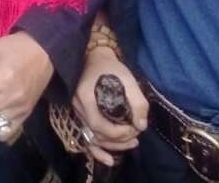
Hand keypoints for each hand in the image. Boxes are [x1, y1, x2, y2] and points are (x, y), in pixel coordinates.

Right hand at [71, 47, 147, 167]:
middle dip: (120, 140)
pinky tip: (110, 160)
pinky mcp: (81, 115)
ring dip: (113, 145)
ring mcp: (77, 112)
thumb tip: (141, 125)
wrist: (94, 57)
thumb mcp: (128, 80)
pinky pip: (87, 136)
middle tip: (137, 136)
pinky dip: (98, 150)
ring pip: (93, 137)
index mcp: (85, 98)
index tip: (135, 128)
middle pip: (97, 135)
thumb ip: (137, 102)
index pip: (100, 126)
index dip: (120, 133)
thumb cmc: (110, 68)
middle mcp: (78, 107)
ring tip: (133, 143)